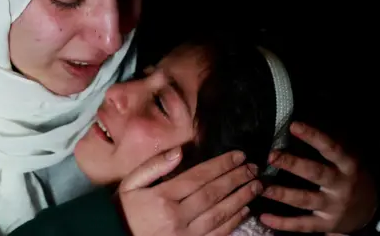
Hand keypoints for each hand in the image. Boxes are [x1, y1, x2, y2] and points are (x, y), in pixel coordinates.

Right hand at [117, 148, 262, 235]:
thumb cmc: (123, 212)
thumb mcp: (129, 185)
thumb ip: (153, 166)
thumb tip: (178, 151)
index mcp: (163, 197)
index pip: (199, 177)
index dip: (222, 165)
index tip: (239, 155)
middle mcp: (177, 216)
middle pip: (214, 193)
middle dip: (237, 178)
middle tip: (254, 168)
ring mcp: (186, 235)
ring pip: (221, 214)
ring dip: (241, 198)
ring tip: (256, 185)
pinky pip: (218, 234)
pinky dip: (234, 221)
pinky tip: (244, 210)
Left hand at [260, 122, 377, 233]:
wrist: (371, 209)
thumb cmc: (351, 176)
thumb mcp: (347, 159)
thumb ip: (328, 145)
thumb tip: (301, 126)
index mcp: (347, 165)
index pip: (331, 148)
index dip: (313, 136)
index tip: (293, 126)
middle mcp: (341, 186)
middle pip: (316, 173)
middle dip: (293, 164)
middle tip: (271, 156)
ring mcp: (333, 207)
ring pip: (305, 200)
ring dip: (281, 194)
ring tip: (261, 187)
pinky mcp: (326, 224)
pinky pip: (303, 224)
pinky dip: (283, 223)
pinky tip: (264, 217)